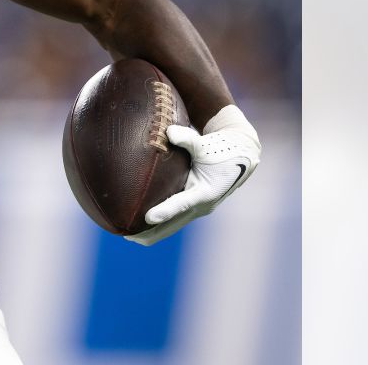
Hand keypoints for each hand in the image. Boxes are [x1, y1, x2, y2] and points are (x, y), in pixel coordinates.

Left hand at [126, 105, 260, 245]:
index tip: (148, 218)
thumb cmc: (221, 148)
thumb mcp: (205, 144)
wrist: (241, 156)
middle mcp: (201, 205)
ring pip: (171, 227)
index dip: (165, 211)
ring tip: (128, 235)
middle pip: (172, 225)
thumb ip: (188, 139)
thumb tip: (169, 132)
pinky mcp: (194, 207)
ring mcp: (197, 209)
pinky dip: (159, 225)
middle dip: (150, 233)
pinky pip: (174, 220)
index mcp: (205, 192)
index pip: (181, 203)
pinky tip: (140, 225)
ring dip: (152, 232)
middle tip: (126, 235)